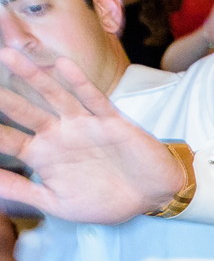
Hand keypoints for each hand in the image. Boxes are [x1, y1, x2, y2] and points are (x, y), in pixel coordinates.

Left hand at [0, 47, 185, 222]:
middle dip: (2, 98)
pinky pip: (93, 99)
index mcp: (43, 155)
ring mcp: (84, 125)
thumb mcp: (58, 203)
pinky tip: (63, 65)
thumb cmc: (105, 202)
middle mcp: (59, 135)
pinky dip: (79, 82)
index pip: (7, 140)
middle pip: (24, 112)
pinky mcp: (110, 121)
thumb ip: (22, 191)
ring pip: (54, 97)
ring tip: (9, 56)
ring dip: (33, 77)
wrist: (152, 197)